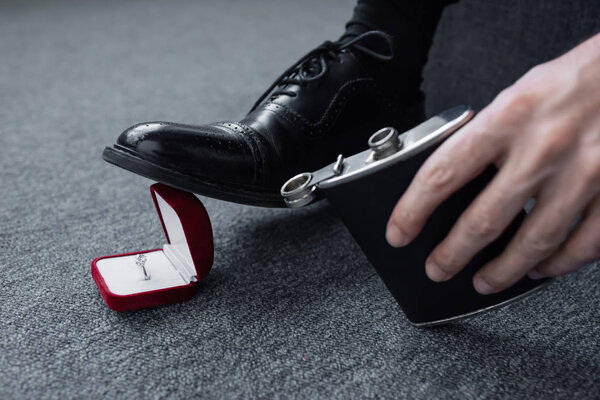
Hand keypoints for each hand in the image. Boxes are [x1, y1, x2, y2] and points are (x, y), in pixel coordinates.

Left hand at [386, 33, 599, 294]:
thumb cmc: (574, 81)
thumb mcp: (518, 95)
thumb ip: (487, 136)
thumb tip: (454, 177)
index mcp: (508, 117)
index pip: (443, 173)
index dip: (412, 210)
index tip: (399, 232)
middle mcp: (543, 148)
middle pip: (484, 220)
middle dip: (452, 255)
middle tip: (437, 269)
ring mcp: (583, 174)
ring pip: (533, 242)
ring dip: (502, 272)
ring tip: (483, 282)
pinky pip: (583, 244)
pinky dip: (557, 264)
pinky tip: (539, 269)